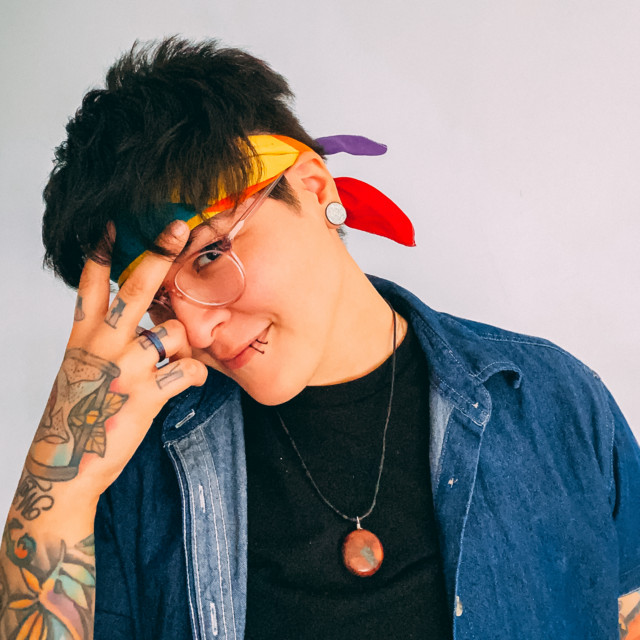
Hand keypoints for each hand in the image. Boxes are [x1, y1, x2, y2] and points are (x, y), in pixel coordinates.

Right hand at [25, 221, 207, 496]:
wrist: (65, 464)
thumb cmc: (77, 414)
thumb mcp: (82, 368)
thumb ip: (108, 342)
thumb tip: (149, 326)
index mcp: (84, 335)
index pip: (92, 285)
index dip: (102, 252)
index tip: (113, 225)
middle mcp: (104, 343)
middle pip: (138, 289)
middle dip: (160, 255)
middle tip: (178, 228)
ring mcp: (126, 366)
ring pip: (175, 333)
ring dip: (185, 347)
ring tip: (176, 364)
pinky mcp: (148, 393)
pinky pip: (190, 371)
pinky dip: (197, 376)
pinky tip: (190, 382)